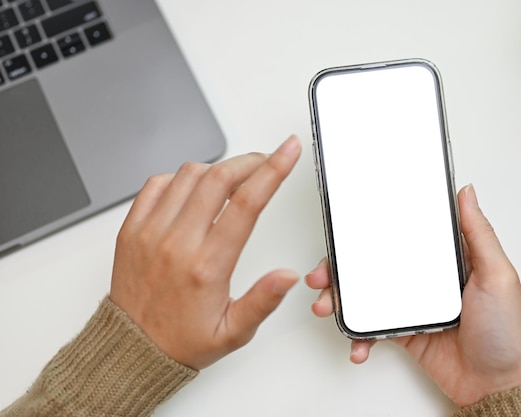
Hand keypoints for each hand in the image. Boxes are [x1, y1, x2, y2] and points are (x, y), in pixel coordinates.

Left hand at [110, 135, 301, 369]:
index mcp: (207, 267)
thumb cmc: (182, 340)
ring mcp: (150, 232)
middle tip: (266, 161)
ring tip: (233, 178)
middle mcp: (177, 243)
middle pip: (219, 178)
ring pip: (188, 175)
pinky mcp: (131, 229)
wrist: (131, 349)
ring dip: (217, 168)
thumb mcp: (234, 331)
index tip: (288, 150)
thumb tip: (289, 275)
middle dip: (250, 161)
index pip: (246, 203)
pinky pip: (156, 184)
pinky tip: (195, 188)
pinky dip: (181, 177)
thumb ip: (263, 300)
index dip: (273, 170)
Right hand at [306, 184, 520, 406]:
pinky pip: (371, 328)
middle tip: (324, 275)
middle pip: (372, 264)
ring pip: (364, 295)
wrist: (495, 385)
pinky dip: (359, 336)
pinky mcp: (402, 331)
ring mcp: (410, 306)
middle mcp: (423, 280)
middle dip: (341, 268)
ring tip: (327, 306)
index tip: (345, 232)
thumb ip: (479, 234)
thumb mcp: (497, 275)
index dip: (370, 232)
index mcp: (444, 260)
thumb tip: (466, 193)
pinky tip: (358, 343)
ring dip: (340, 300)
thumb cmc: (504, 331)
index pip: (401, 237)